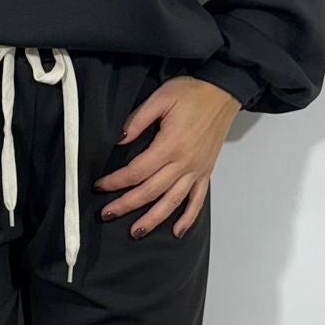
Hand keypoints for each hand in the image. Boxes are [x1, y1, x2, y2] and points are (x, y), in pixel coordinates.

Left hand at [93, 77, 240, 238]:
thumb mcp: (161, 97)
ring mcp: (196, 170)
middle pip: (150, 191)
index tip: (100, 186)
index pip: (136, 171)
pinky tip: (177, 231)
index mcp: (170, 145)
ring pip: (172, 202)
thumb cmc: (193, 93)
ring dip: (153, 219)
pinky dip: (188, 218)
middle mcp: (184, 163)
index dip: (116, 181)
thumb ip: (138, 119)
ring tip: (135, 232)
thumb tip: (119, 140)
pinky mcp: (206, 172)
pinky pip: (197, 200)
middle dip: (126, 205)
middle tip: (107, 214)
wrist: (224, 93)